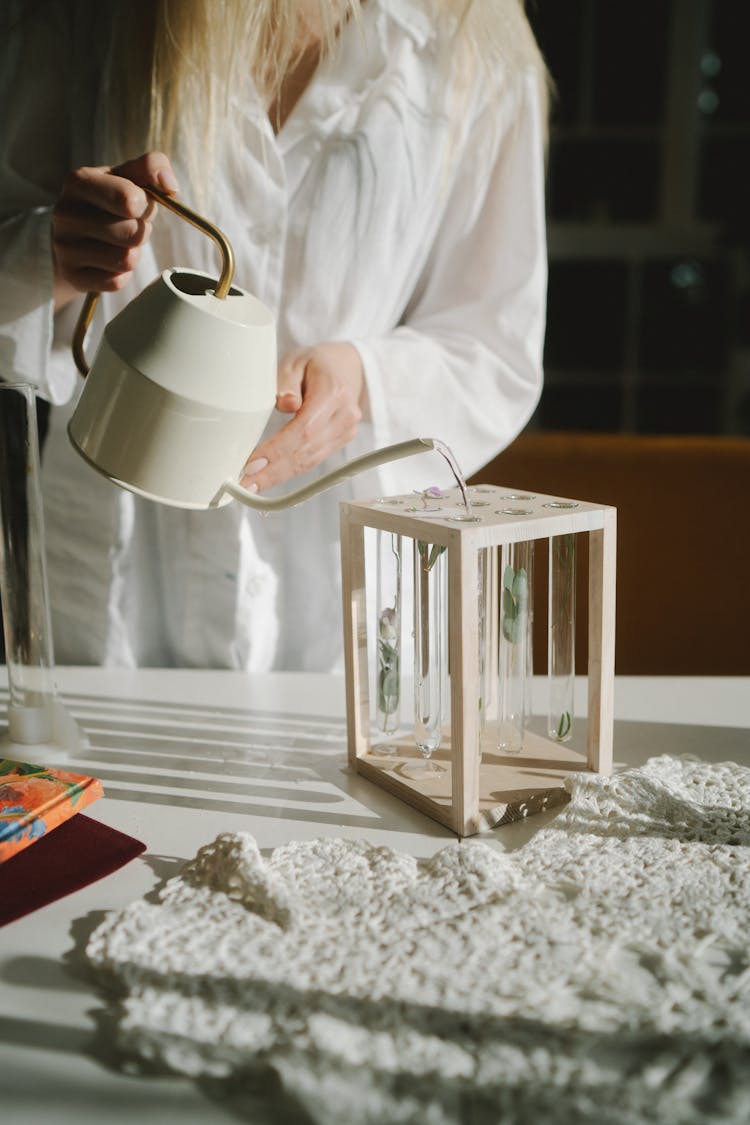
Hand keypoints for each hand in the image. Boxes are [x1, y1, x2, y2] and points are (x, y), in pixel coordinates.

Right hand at [51, 151, 178, 309]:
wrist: (74, 236)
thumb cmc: (108, 202)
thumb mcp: (126, 176)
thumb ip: (152, 167)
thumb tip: (170, 184)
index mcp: (78, 182)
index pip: (129, 199)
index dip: (144, 205)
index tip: (135, 203)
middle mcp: (65, 213)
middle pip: (132, 233)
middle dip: (140, 231)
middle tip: (128, 225)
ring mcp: (64, 247)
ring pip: (126, 260)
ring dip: (133, 253)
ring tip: (119, 243)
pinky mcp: (71, 275)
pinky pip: (116, 282)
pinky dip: (121, 274)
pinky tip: (108, 262)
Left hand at [241, 342, 364, 490]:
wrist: (346, 368)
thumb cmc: (316, 364)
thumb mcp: (295, 361)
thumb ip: (286, 382)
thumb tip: (284, 404)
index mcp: (334, 392)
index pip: (303, 429)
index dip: (277, 451)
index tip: (252, 464)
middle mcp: (345, 417)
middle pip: (305, 451)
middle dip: (273, 471)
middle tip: (245, 483)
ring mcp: (345, 433)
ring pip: (309, 462)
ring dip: (278, 476)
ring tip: (250, 486)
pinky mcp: (340, 443)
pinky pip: (311, 461)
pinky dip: (288, 472)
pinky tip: (267, 479)